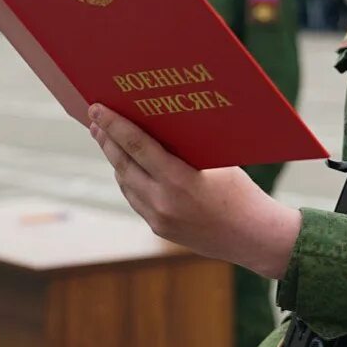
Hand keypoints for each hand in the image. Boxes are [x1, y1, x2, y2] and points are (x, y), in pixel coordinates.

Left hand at [87, 103, 300, 278]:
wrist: (252, 237)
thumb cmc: (240, 191)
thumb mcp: (216, 161)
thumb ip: (185, 147)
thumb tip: (157, 121)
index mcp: (179, 180)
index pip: (137, 146)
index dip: (114, 125)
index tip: (97, 109)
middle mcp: (163, 202)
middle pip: (123, 165)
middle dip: (106, 140)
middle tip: (94, 121)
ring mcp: (158, 218)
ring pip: (125, 182)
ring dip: (114, 159)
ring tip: (106, 138)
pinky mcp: (159, 228)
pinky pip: (135, 198)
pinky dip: (128, 178)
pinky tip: (126, 165)